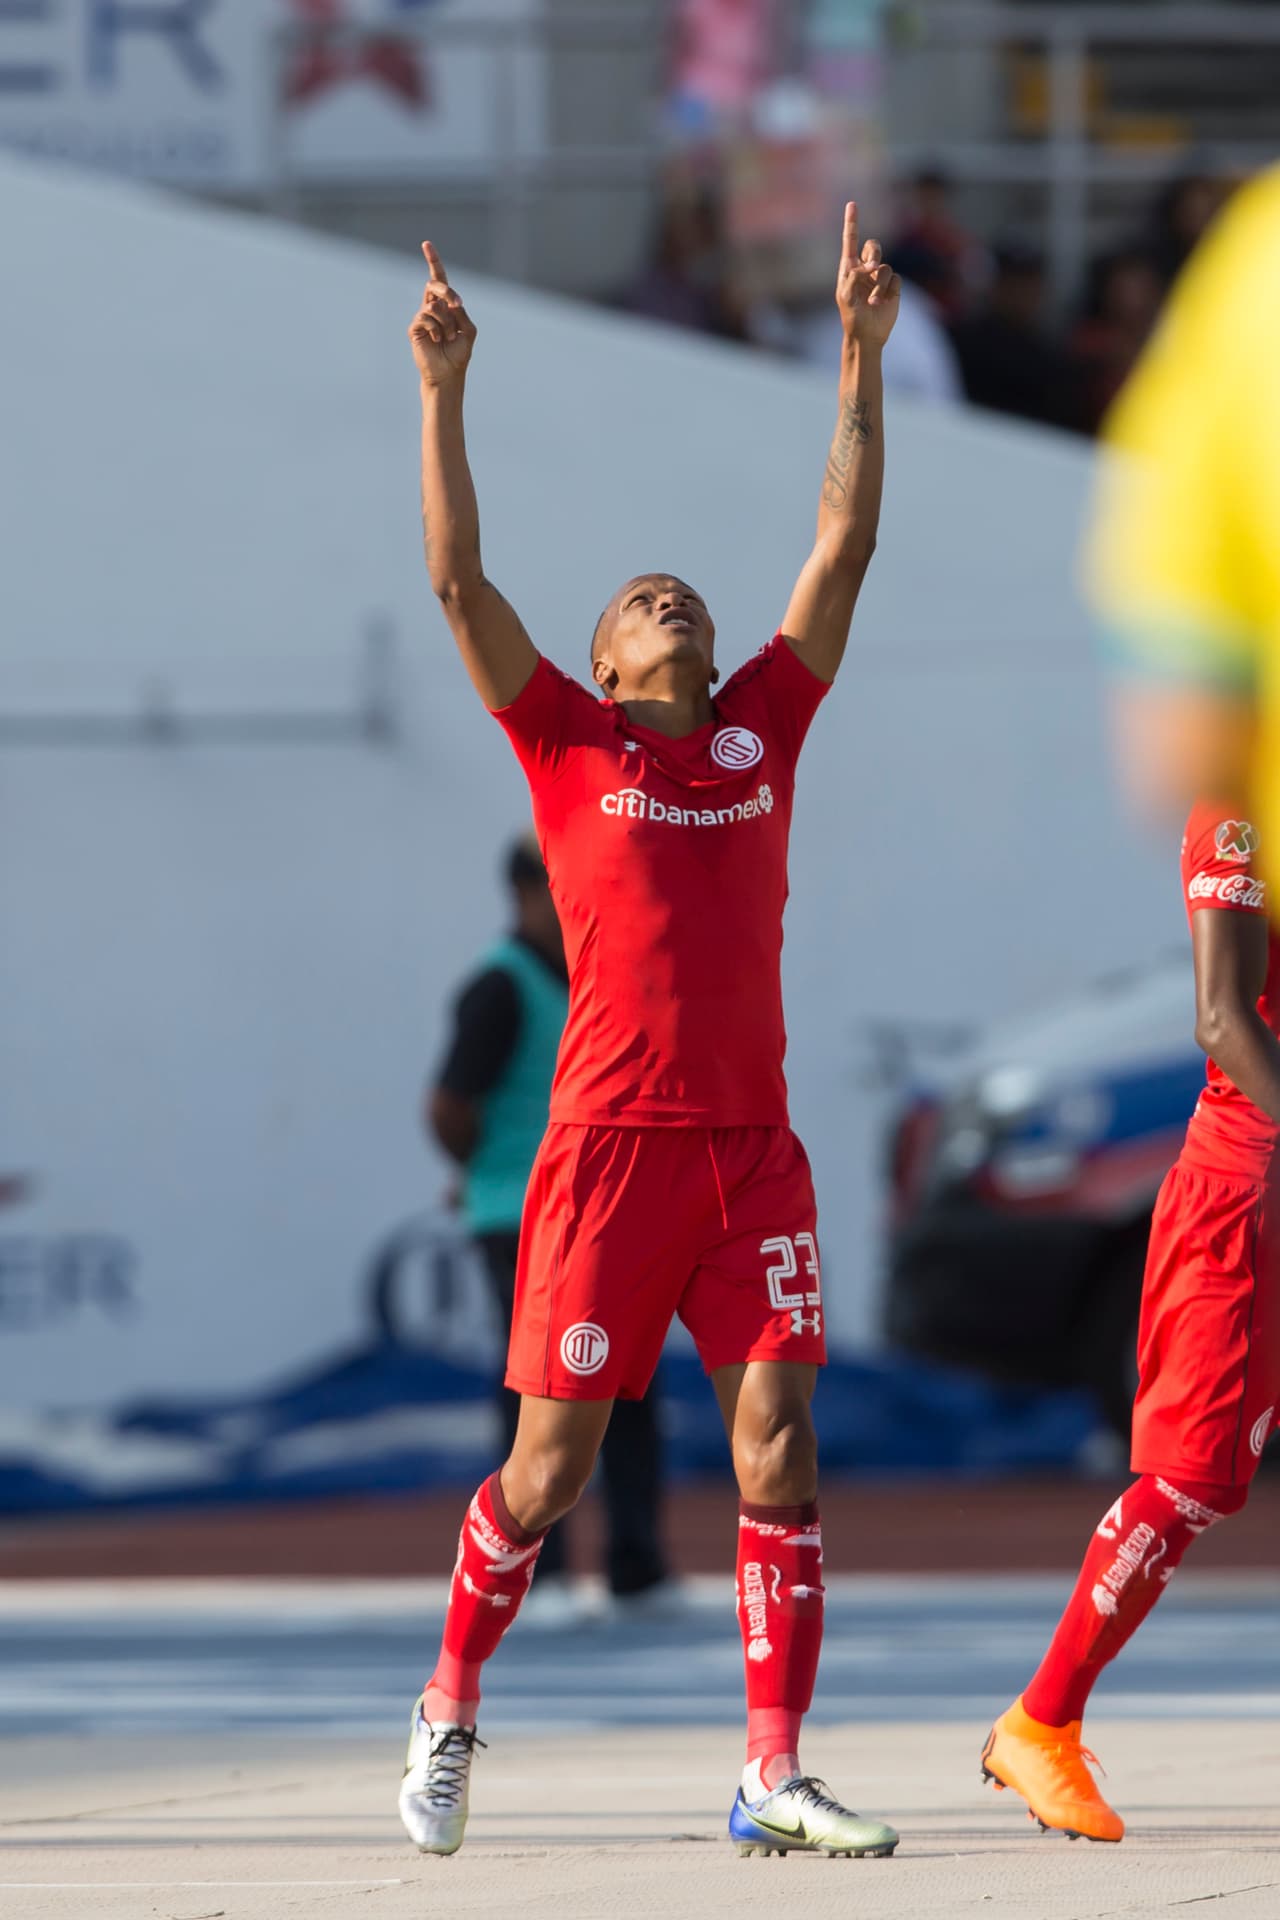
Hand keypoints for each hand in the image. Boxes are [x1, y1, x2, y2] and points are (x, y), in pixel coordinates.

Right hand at [409, 242, 476, 386]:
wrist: (447, 374)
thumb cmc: (459, 353)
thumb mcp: (468, 330)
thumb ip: (461, 313)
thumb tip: (446, 303)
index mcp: (446, 305)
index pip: (439, 279)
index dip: (433, 261)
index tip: (426, 244)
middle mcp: (432, 307)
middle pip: (436, 285)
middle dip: (447, 292)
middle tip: (456, 305)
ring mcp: (422, 316)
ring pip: (435, 305)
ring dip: (447, 323)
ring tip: (447, 338)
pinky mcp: (415, 327)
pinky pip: (426, 317)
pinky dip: (437, 329)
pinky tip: (438, 341)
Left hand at [835, 201, 899, 349]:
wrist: (867, 335)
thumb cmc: (852, 316)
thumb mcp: (846, 296)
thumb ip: (854, 276)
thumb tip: (871, 266)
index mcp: (849, 268)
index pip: (850, 241)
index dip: (852, 222)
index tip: (852, 204)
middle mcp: (865, 269)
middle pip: (873, 246)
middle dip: (873, 253)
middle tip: (871, 267)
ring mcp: (879, 278)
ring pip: (885, 267)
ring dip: (879, 285)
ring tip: (873, 302)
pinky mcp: (892, 287)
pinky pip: (895, 279)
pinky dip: (889, 290)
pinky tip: (882, 303)